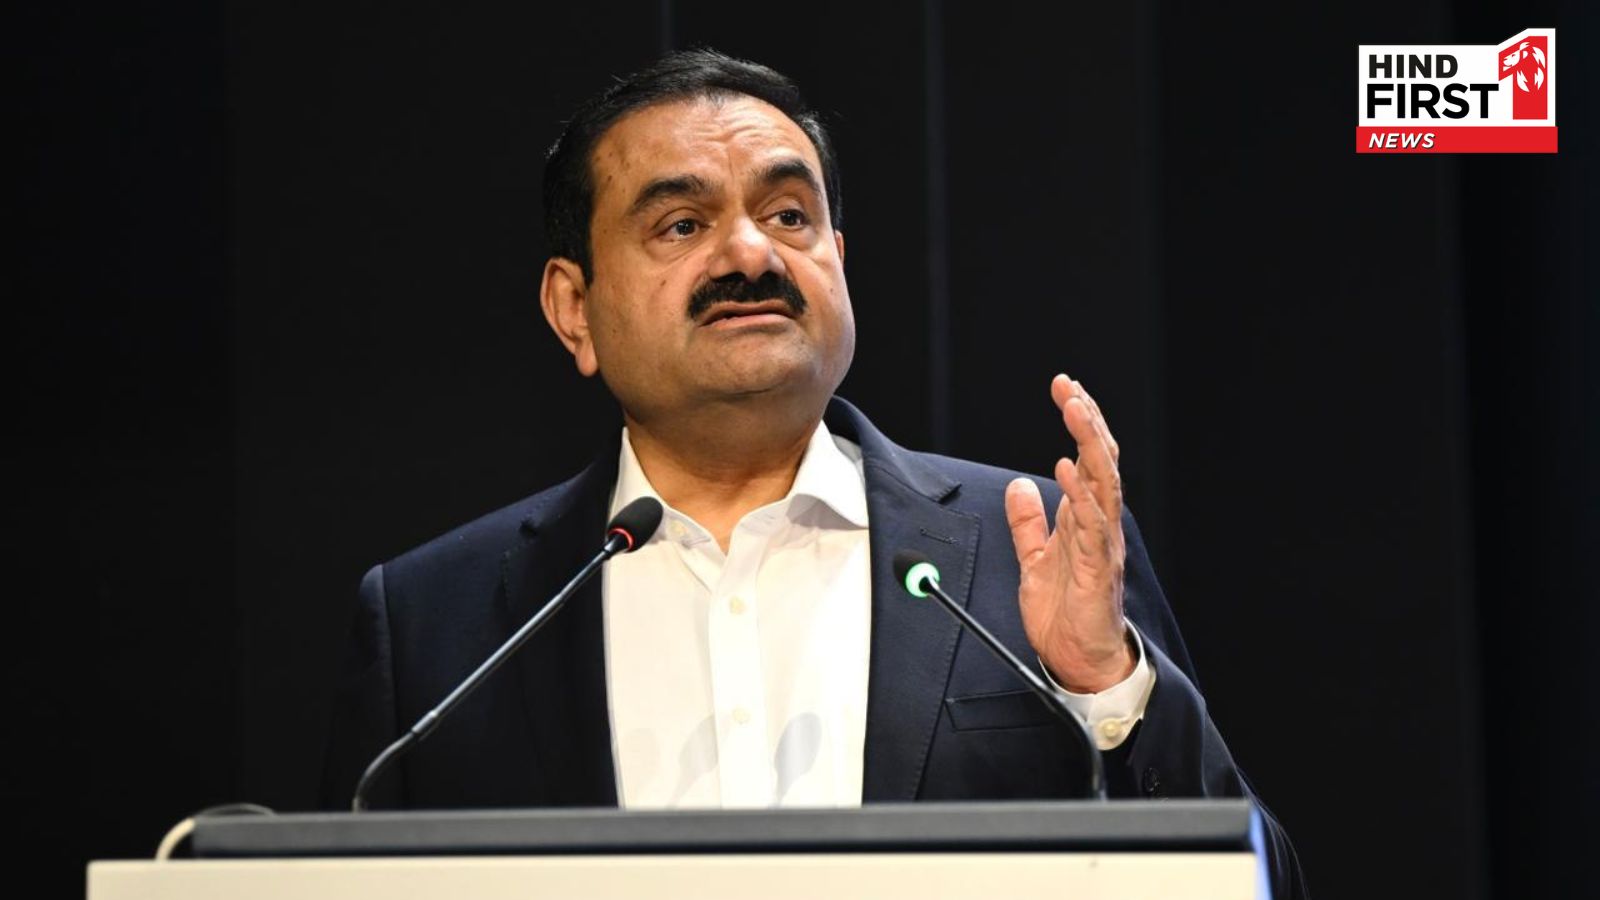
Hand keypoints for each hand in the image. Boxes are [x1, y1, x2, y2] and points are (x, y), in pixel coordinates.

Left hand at [1004, 374, 1132, 693]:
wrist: (1079, 660)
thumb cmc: (1064, 612)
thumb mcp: (1034, 559)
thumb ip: (1027, 523)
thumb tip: (1019, 486)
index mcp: (1085, 518)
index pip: (1089, 458)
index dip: (1080, 423)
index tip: (1066, 388)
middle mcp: (1099, 524)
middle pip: (1101, 461)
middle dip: (1087, 421)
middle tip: (1070, 387)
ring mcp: (1102, 544)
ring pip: (1103, 484)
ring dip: (1089, 445)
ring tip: (1076, 411)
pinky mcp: (1096, 569)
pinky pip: (1092, 526)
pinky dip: (1082, 496)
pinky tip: (1068, 470)